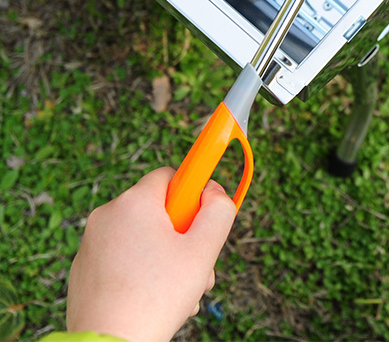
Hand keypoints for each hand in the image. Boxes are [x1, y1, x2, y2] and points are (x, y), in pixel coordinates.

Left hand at [66, 167, 235, 341]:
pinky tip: (152, 299)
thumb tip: (214, 191)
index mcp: (135, 202)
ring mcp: (90, 243)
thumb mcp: (204, 249)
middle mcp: (107, 214)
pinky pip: (121, 258)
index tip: (202, 217)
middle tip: (195, 263)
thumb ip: (219, 209)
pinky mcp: (82, 270)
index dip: (192, 194)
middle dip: (182, 233)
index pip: (171, 175)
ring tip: (177, 290)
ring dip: (164, 256)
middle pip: (158, 210)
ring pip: (140, 237)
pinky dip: (139, 271)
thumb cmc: (157, 297)